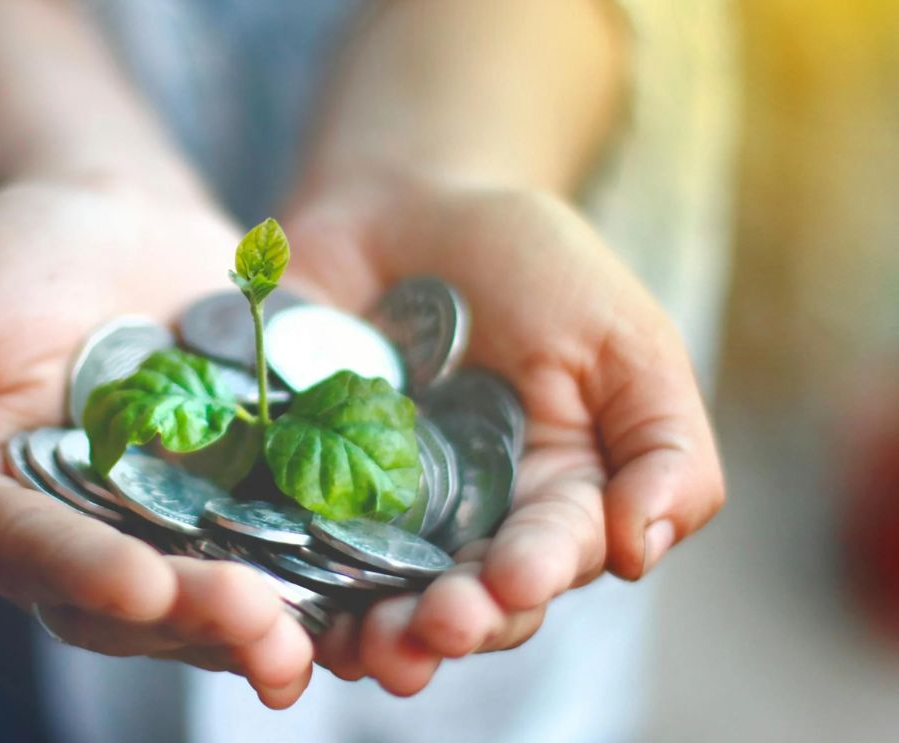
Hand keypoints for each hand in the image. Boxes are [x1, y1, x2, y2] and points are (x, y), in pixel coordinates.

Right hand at [0, 181, 314, 707]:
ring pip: (220, 594)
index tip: (140, 586)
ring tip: (315, 639)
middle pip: (142, 602)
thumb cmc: (2, 266)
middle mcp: (89, 544)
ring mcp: (176, 528)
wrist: (109, 218)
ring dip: (270, 624)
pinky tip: (374, 591)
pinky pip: (288, 544)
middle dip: (201, 618)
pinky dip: (327, 574)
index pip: (41, 559)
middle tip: (262, 628)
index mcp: (2, 521)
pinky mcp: (249, 498)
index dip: (89, 576)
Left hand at [282, 174, 724, 693]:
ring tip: (369, 644)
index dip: (533, 574)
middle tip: (435, 626)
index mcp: (552, 503)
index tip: (514, 577)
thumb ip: (664, 445)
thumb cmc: (530, 266)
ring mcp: (380, 516)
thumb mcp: (622, 339)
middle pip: (465, 602)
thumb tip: (642, 549)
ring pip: (379, 598)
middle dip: (454, 622)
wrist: (406, 206)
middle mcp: (468, 529)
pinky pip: (292, 550)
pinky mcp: (300, 491)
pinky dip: (291, 586)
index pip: (549, 558)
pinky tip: (286, 608)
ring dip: (377, 632)